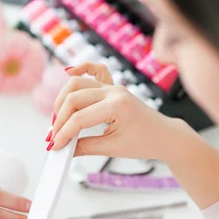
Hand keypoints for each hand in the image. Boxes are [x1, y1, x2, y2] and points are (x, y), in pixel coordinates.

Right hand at [51, 62, 186, 160]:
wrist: (165, 136)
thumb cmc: (145, 142)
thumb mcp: (113, 148)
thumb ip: (85, 147)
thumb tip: (63, 149)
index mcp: (116, 106)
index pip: (79, 118)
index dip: (63, 133)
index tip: (54, 146)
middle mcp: (114, 92)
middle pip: (74, 98)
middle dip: (59, 118)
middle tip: (53, 137)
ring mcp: (113, 87)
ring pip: (78, 83)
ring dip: (63, 100)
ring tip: (58, 119)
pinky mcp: (113, 87)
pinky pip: (96, 71)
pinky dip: (81, 69)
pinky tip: (67, 72)